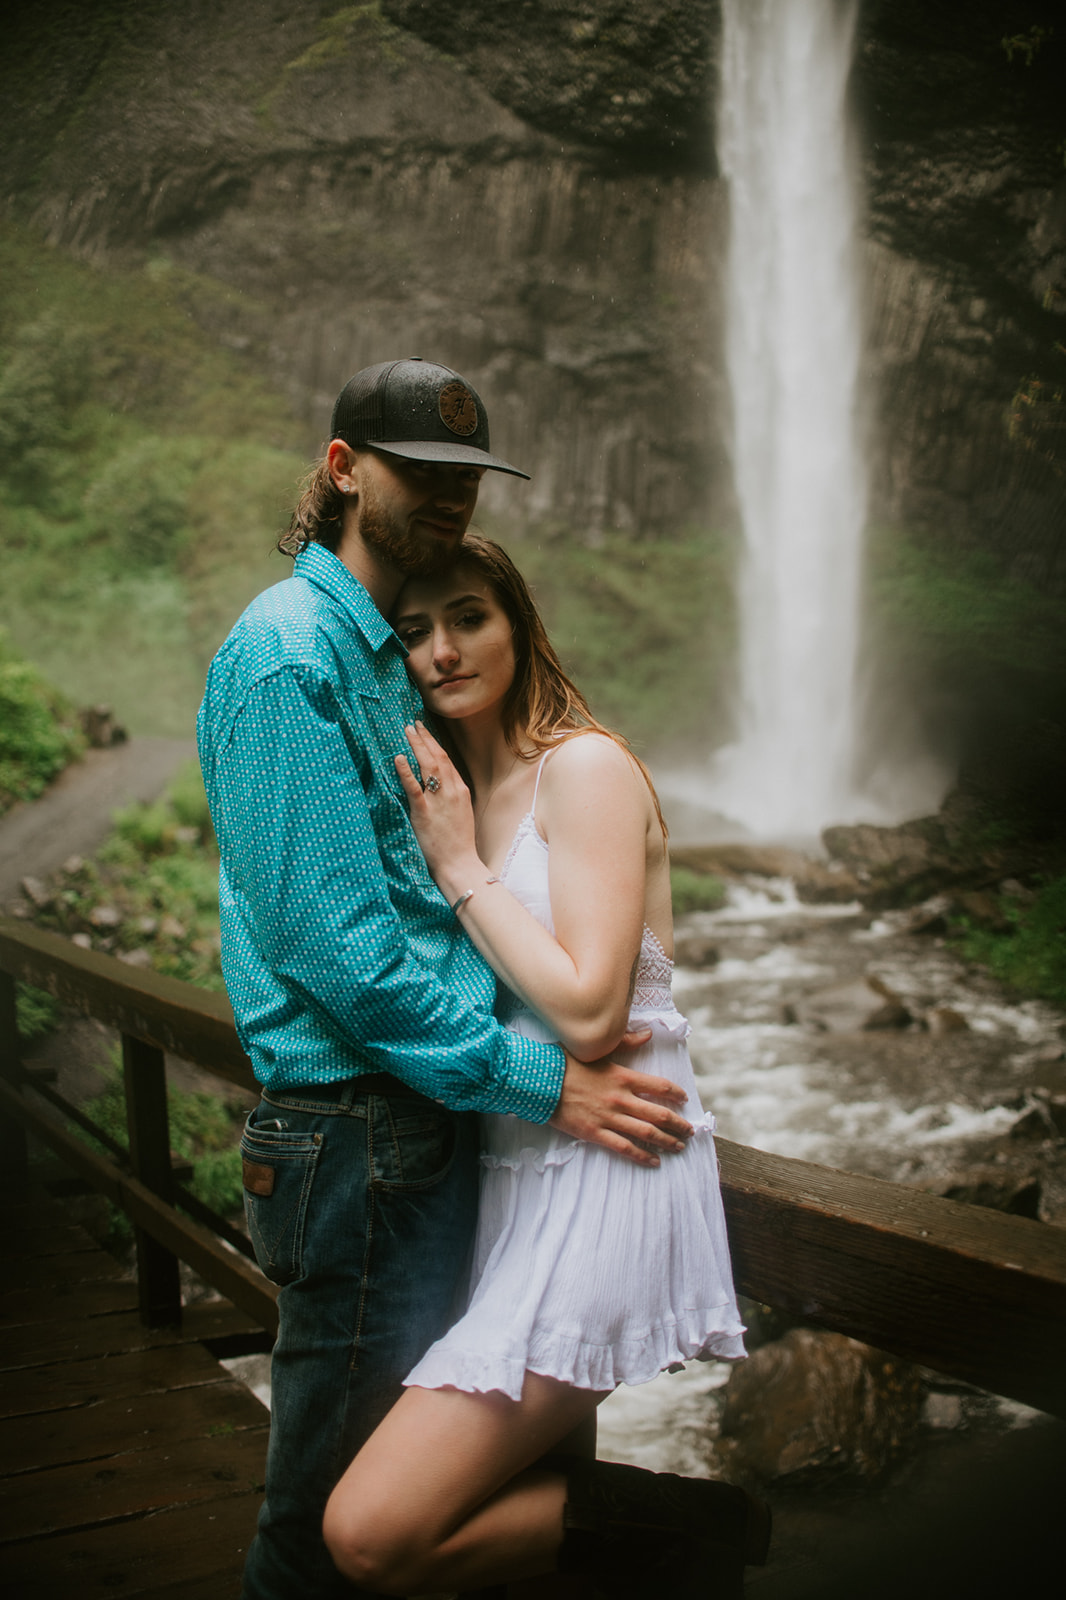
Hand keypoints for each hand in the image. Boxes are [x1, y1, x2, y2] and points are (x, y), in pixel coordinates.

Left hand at [394, 723, 479, 882]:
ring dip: (417, 746)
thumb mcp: (460, 815)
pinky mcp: (424, 813)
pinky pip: (414, 788)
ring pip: (429, 765)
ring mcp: (439, 801)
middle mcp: (452, 791)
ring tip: (407, 731)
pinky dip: (405, 771)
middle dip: (425, 738)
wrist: (460, 865)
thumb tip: (439, 788)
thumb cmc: (459, 845)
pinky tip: (398, 758)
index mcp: (461, 791)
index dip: (435, 744)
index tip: (425, 732)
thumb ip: (451, 799)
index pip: (447, 761)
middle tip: (413, 724)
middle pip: (438, 757)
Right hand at [550, 1033, 692, 1166]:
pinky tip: (654, 1161)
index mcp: (623, 1077)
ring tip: (679, 1147)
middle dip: (678, 1124)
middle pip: (659, 1114)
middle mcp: (621, 1099)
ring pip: (647, 1133)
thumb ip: (626, 1042)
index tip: (685, 1100)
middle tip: (689, 1131)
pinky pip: (625, 1148)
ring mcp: (609, 1117)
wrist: (541, 1081)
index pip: (660, 1086)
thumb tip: (648, 1034)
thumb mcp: (598, 1049)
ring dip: (667, 1141)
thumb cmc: (567, 1063)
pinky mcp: (596, 1133)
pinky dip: (642, 1156)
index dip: (676, 1094)